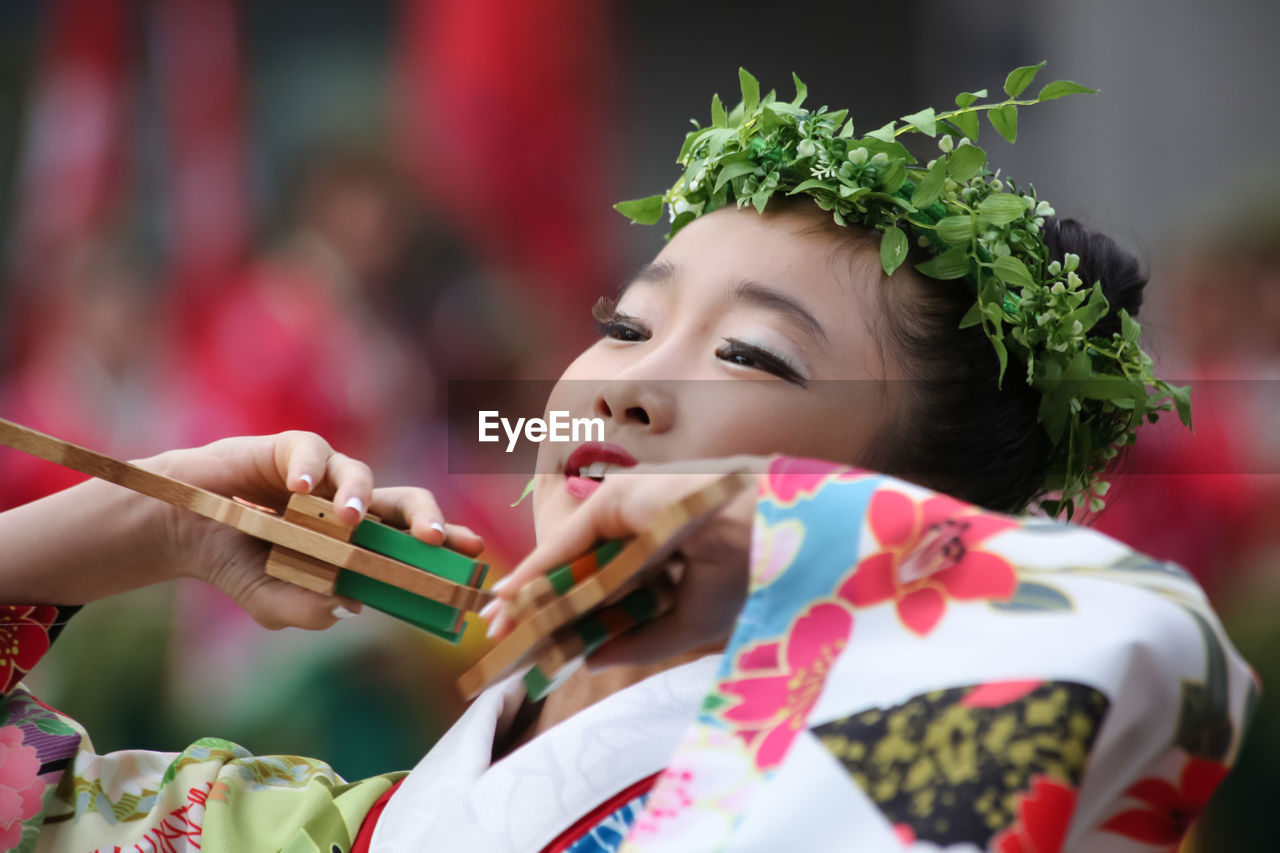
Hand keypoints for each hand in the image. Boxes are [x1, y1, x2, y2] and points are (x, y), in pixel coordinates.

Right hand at [154, 431, 483, 629]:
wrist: (186, 530)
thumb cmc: (240, 564)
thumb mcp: (270, 601)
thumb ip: (303, 610)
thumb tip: (343, 609)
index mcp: (359, 541)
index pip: (412, 540)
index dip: (446, 544)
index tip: (474, 557)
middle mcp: (351, 505)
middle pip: (405, 502)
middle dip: (427, 518)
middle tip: (432, 540)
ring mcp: (324, 476)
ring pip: (360, 475)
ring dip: (360, 497)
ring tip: (349, 521)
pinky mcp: (291, 450)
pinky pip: (310, 451)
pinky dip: (308, 467)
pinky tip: (299, 486)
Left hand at [487, 455, 767, 667]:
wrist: (771, 536)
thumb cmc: (748, 574)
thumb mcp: (690, 622)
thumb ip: (640, 641)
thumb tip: (590, 659)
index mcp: (667, 551)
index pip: (610, 588)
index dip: (577, 618)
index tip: (547, 648)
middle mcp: (644, 529)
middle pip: (581, 575)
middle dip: (542, 608)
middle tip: (508, 641)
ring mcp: (630, 512)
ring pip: (570, 561)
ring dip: (531, 593)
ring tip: (497, 627)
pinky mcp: (616, 501)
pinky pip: (569, 545)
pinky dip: (536, 571)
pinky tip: (509, 597)